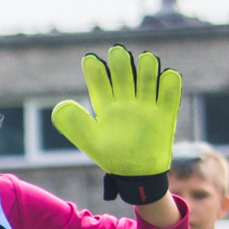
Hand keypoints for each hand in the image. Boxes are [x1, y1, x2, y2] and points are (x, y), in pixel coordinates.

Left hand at [49, 46, 180, 202]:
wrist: (137, 174)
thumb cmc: (112, 156)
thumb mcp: (90, 141)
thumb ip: (74, 124)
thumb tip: (59, 106)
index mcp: (105, 104)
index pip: (99, 80)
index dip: (95, 69)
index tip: (90, 60)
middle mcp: (126, 100)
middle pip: (124, 72)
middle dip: (121, 61)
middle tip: (117, 53)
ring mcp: (146, 105)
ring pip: (148, 76)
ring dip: (147, 67)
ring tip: (145, 61)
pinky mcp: (166, 113)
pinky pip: (170, 93)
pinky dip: (170, 82)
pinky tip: (167, 77)